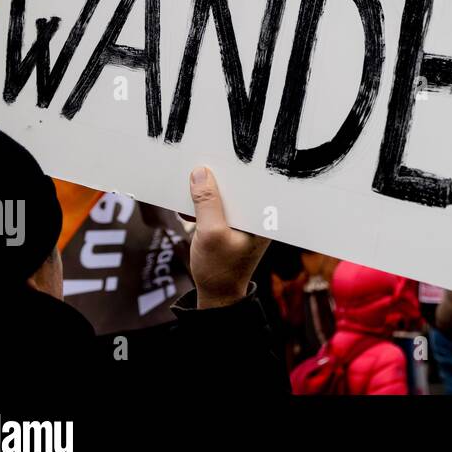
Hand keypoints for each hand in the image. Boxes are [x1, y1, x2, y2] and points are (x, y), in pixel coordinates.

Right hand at [188, 166, 270, 308]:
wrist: (216, 296)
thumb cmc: (219, 270)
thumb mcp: (210, 234)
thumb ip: (207, 203)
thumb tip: (201, 172)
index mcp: (263, 217)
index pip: (255, 183)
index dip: (239, 168)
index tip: (223, 154)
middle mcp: (258, 215)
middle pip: (240, 187)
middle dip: (221, 177)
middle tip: (202, 162)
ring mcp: (244, 220)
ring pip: (227, 196)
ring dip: (208, 191)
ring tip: (191, 182)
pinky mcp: (231, 225)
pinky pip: (218, 207)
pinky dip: (203, 205)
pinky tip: (188, 206)